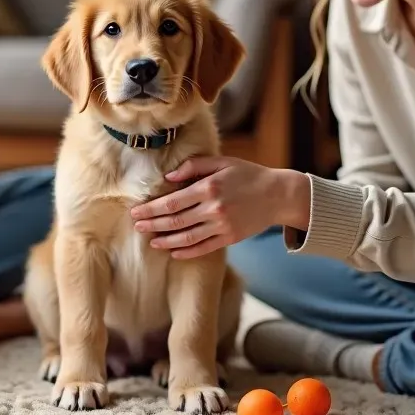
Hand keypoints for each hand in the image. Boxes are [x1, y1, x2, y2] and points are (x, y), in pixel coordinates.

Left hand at [129, 156, 309, 258]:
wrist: (278, 195)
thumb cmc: (248, 174)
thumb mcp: (222, 162)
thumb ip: (194, 166)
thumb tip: (168, 177)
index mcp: (209, 188)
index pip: (172, 201)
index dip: (152, 208)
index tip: (136, 211)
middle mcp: (214, 209)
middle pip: (175, 220)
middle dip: (153, 224)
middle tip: (136, 226)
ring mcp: (222, 226)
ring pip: (187, 237)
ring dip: (166, 240)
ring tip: (151, 241)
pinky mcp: (230, 238)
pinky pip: (204, 248)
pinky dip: (187, 252)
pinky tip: (173, 252)